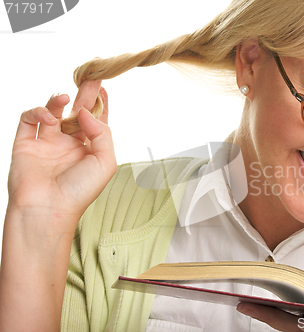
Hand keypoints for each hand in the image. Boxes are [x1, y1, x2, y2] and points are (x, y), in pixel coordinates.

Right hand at [0, 81, 115, 331]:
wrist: (48, 209)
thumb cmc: (80, 191)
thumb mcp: (105, 162)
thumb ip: (102, 133)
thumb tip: (86, 112)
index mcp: (89, 148)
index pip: (96, 119)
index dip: (100, 102)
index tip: (104, 85)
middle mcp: (69, 143)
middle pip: (78, 110)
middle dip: (84, 92)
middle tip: (91, 74)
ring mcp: (47, 142)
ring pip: (53, 111)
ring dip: (58, 100)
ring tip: (66, 98)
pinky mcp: (26, 143)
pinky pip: (29, 119)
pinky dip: (38, 112)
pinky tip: (49, 118)